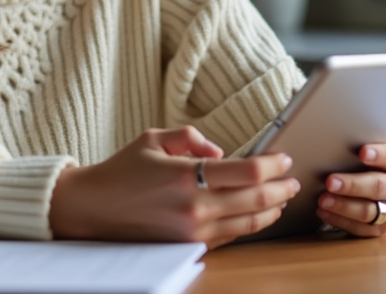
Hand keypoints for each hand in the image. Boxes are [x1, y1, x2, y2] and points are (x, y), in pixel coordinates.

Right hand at [49, 126, 300, 248]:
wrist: (92, 209)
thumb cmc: (121, 170)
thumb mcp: (153, 139)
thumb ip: (192, 138)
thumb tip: (221, 153)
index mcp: (187, 175)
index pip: (248, 171)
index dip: (273, 164)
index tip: (285, 158)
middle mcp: (194, 206)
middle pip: (256, 199)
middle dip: (281, 189)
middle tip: (293, 181)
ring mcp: (193, 231)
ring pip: (248, 223)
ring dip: (271, 210)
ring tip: (282, 199)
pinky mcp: (189, 247)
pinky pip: (230, 236)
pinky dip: (248, 225)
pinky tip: (257, 215)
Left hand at [316, 139, 385, 236]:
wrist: (383, 182)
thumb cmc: (369, 161)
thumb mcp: (369, 147)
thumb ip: (358, 143)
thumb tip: (333, 137)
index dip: (378, 154)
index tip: (362, 152)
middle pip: (378, 187)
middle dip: (352, 185)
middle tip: (330, 181)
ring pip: (369, 212)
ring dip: (343, 206)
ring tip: (322, 200)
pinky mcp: (383, 228)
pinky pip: (361, 229)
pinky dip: (340, 221)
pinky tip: (324, 212)